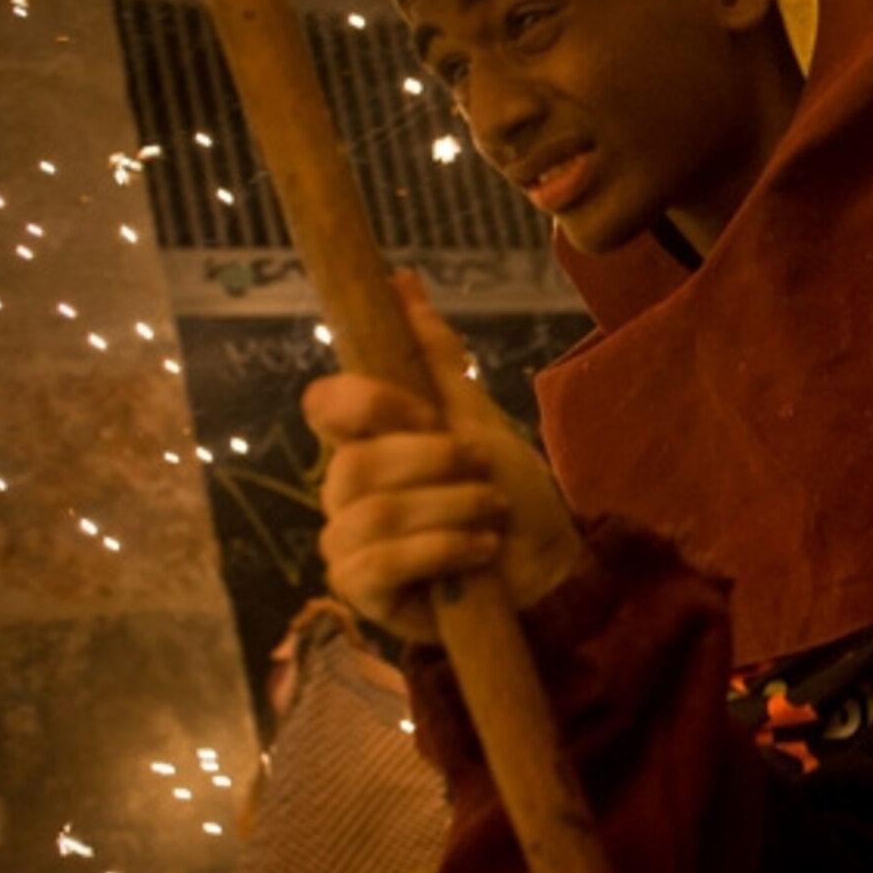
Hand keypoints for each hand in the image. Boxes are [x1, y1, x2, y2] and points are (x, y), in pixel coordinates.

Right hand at [302, 274, 582, 643]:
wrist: (547, 567)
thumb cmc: (508, 490)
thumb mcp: (478, 415)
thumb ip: (434, 356)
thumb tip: (401, 281)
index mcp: (366, 439)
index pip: (325, 403)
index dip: (370, 403)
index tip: (428, 414)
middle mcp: (345, 488)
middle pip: (355, 463)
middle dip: (436, 464)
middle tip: (484, 474)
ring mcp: (348, 541)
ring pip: (372, 514)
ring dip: (449, 509)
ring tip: (491, 514)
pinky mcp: (363, 591)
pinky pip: (377, 565)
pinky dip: (440, 550)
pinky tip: (478, 549)